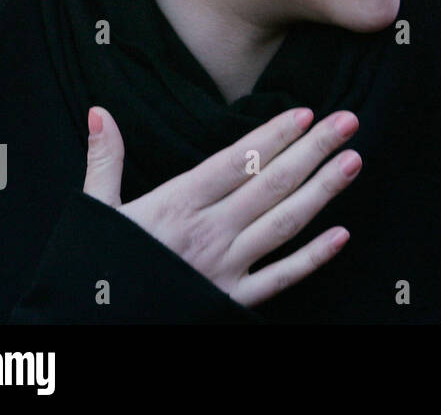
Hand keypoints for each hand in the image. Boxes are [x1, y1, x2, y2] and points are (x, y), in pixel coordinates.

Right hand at [82, 105, 360, 307]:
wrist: (87, 329)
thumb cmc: (94, 269)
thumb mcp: (95, 212)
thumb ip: (104, 160)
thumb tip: (99, 111)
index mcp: (175, 205)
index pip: (237, 161)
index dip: (274, 135)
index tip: (307, 113)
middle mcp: (207, 232)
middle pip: (271, 184)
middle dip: (314, 150)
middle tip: (349, 121)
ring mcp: (224, 268)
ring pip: (284, 223)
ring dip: (323, 191)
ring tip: (354, 161)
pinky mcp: (231, 301)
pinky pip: (280, 278)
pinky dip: (313, 258)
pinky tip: (343, 235)